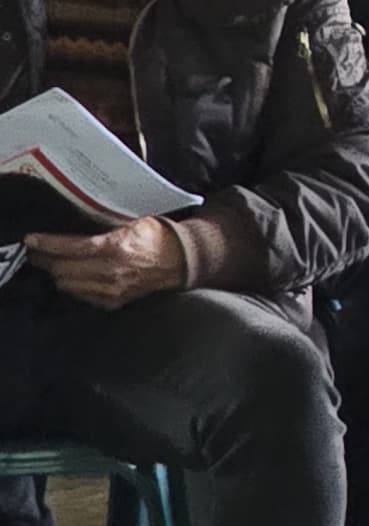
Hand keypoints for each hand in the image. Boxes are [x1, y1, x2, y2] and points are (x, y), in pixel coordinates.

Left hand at [25, 218, 184, 308]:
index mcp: (116, 248)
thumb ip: (103, 229)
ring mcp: (110, 290)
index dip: (46, 244)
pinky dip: (72, 285)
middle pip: (62, 269)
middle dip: (45, 260)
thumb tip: (74, 230)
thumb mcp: (132, 223)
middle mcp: (110, 271)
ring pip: (66, 285)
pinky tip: (73, 276)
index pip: (70, 248)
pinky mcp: (112, 302)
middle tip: (37, 252)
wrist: (180, 261)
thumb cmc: (156, 237)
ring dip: (56, 274)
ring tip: (53, 263)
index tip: (31, 240)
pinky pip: (79, 296)